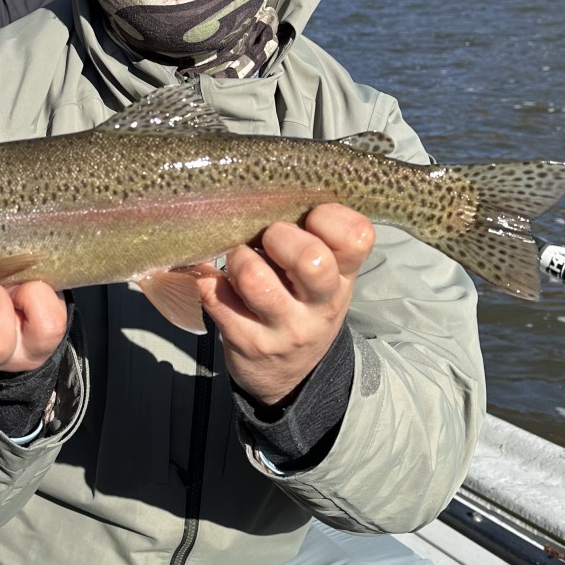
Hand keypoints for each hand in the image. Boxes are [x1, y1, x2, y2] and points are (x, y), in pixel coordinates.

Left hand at [195, 205, 373, 406]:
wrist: (291, 374)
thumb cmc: (305, 305)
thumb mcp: (328, 278)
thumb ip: (320, 239)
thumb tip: (276, 189)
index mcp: (344, 278)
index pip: (356, 237)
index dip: (329, 217)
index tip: (309, 219)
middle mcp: (322, 305)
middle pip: (311, 259)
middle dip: (279, 236)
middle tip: (267, 241)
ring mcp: (285, 328)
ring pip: (256, 278)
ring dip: (238, 259)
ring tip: (239, 262)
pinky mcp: (247, 342)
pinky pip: (215, 296)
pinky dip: (208, 280)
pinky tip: (216, 281)